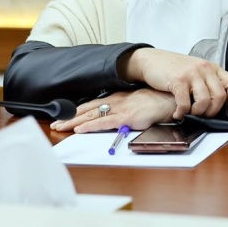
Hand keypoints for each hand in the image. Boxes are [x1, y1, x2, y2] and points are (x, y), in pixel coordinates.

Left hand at [49, 89, 176, 132]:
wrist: (172, 100)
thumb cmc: (159, 101)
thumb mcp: (139, 102)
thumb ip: (127, 108)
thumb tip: (119, 116)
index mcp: (119, 98)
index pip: (93, 104)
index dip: (78, 110)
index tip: (65, 115)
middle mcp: (116, 102)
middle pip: (88, 109)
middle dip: (70, 116)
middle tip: (55, 123)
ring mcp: (120, 109)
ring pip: (92, 115)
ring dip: (74, 122)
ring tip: (59, 127)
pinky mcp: (126, 118)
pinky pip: (104, 122)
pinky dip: (90, 126)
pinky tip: (79, 129)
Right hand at [119, 48, 227, 119]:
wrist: (152, 60)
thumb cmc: (175, 69)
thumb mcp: (197, 71)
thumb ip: (208, 82)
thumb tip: (218, 104)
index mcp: (213, 68)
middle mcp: (205, 69)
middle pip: (220, 96)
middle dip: (212, 111)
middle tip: (202, 115)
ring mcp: (192, 74)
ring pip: (205, 101)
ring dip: (197, 113)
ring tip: (189, 114)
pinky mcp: (178, 80)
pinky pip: (185, 103)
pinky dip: (182, 113)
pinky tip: (177, 114)